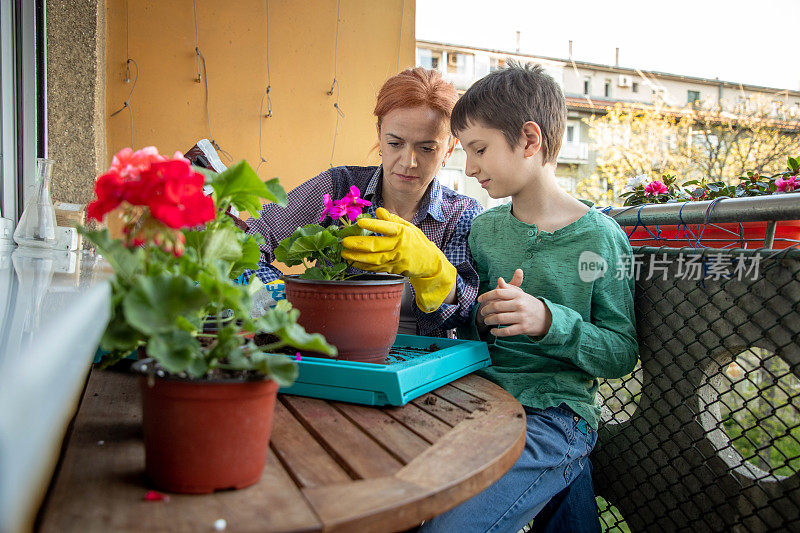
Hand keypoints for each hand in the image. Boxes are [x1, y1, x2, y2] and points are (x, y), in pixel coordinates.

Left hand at [341, 207, 456, 312]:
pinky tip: (354, 262)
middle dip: (358, 244)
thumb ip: (392, 219)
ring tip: (345, 253)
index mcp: (403, 232)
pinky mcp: (393, 269)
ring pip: (374, 259)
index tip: (360, 222)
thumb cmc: (417, 242)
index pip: (386, 227)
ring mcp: (395, 260)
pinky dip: (364, 266)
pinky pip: (376, 268)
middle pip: (376, 246)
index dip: (373, 225)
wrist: (429, 262)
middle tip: (344, 241)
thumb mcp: (409, 227)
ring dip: (357, 257)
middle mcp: (399, 246)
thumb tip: (378, 210)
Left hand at [477, 269, 551, 336]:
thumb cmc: (529, 304)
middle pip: (496, 306)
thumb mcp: (521, 294)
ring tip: (487, 321)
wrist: (547, 318)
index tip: (479, 299)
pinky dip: (497, 332)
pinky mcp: (523, 328)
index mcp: (518, 294)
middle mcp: (519, 304)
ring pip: (499, 319)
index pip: (498, 292)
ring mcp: (521, 316)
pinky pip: (506, 331)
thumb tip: (499, 280)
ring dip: (489, 321)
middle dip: (485, 310)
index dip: (486, 296)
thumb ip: (509, 288)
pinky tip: (493, 331)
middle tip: (482, 312)